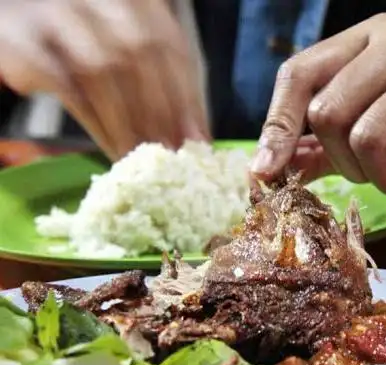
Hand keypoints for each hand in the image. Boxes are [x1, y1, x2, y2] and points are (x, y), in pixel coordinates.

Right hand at [0, 0, 208, 159]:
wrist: (14, 20)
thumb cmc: (77, 41)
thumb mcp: (123, 48)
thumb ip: (159, 82)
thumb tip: (193, 136)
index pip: (171, 47)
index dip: (188, 97)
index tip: (198, 139)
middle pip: (141, 54)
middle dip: (161, 113)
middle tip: (171, 155)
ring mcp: (58, 11)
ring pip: (104, 70)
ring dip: (128, 123)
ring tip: (142, 158)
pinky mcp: (24, 38)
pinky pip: (67, 86)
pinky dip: (95, 123)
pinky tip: (111, 148)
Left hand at [251, 13, 385, 205]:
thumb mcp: (351, 143)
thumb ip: (311, 150)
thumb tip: (262, 168)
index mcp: (358, 42)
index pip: (298, 74)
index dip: (278, 127)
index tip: (266, 172)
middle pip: (327, 112)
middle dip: (342, 161)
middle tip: (367, 168)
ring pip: (368, 133)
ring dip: (378, 173)